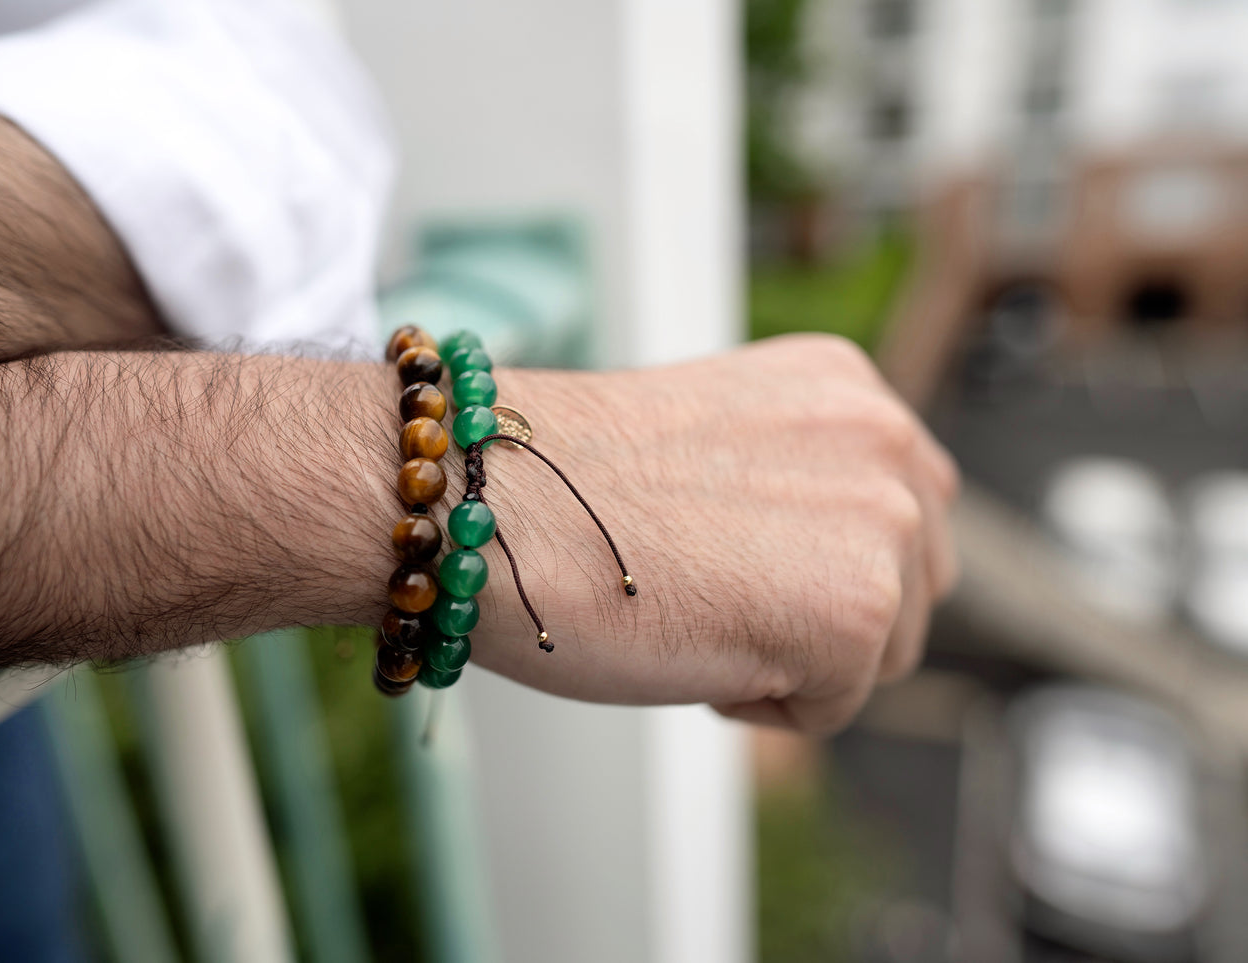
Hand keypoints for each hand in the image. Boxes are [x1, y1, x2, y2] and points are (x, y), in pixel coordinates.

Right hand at [471, 335, 959, 733]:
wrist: (497, 501)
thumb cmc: (567, 484)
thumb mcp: (719, 447)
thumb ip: (797, 478)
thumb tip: (825, 557)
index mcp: (847, 386)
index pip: (896, 510)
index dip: (810, 559)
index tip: (729, 556)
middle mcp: (886, 435)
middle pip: (909, 584)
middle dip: (822, 611)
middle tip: (707, 589)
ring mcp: (883, 520)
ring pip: (881, 652)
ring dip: (794, 657)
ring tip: (694, 608)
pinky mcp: (860, 609)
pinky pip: (830, 708)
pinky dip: (759, 704)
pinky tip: (688, 644)